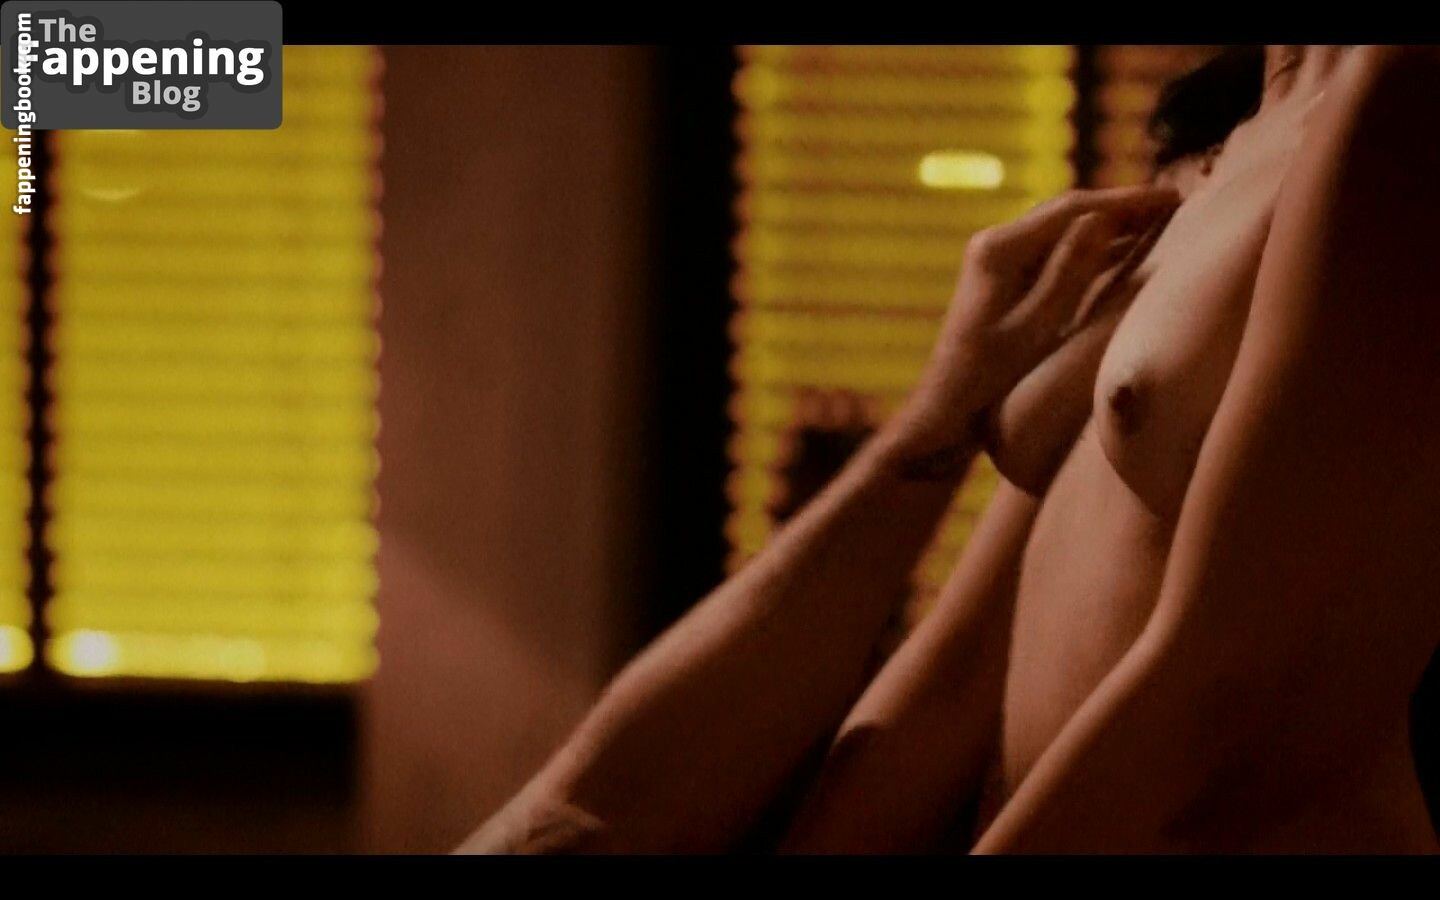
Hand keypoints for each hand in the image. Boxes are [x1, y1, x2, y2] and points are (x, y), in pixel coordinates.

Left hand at [896, 186, 1178, 450]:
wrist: (948, 406)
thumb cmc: (989, 376)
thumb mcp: (1036, 326)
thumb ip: (1069, 271)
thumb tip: (1101, 219)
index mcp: (998, 249)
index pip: (1071, 209)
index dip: (1125, 201)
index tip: (1170, 197)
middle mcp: (994, 243)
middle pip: (1068, 212)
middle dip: (1121, 206)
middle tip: (1173, 202)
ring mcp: (997, 258)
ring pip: (1063, 229)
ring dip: (1109, 224)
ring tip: (1159, 219)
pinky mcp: (1005, 277)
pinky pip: (1055, 251)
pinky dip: (1091, 248)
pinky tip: (1125, 247)